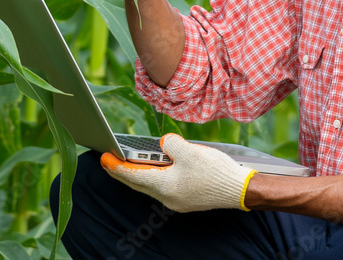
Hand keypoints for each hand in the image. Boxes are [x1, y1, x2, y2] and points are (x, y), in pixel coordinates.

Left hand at [101, 134, 256, 212]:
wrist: (239, 190)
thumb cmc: (215, 172)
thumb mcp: (190, 151)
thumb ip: (171, 144)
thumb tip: (164, 143)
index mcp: (164, 185)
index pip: (132, 175)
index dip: (116, 166)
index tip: (103, 157)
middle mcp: (167, 196)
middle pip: (138, 183)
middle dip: (122, 171)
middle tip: (108, 159)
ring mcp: (176, 200)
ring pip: (149, 185)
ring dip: (138, 173)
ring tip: (128, 161)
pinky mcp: (185, 198)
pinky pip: (162, 186)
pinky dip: (153, 176)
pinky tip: (155, 167)